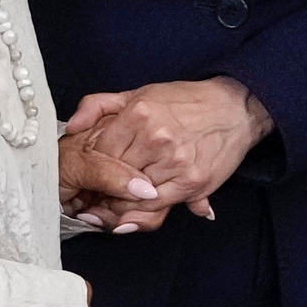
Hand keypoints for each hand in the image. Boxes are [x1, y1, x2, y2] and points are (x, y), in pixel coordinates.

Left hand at [62, 79, 271, 223]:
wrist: (235, 109)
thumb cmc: (186, 101)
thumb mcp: (139, 93)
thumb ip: (98, 105)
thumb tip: (72, 126)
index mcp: (139, 115)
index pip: (99, 153)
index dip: (90, 169)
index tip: (88, 176)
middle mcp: (156, 139)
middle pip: (113, 179)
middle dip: (101, 190)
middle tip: (93, 197)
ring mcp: (176, 163)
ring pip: (132, 198)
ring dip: (119, 205)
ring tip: (112, 204)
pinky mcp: (193, 182)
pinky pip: (156, 207)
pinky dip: (142, 212)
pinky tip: (136, 207)